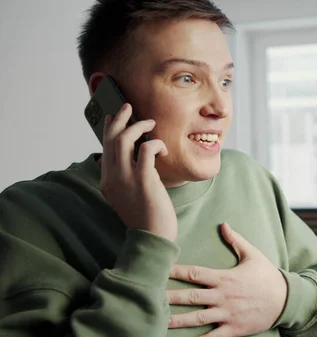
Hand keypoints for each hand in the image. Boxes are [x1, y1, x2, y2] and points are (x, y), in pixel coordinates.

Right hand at [100, 103, 176, 240]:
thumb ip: (126, 179)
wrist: (152, 237)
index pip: (105, 148)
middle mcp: (112, 177)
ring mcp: (125, 177)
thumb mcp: (128, 197)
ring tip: (151, 124)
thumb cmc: (147, 218)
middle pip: (111, 139)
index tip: (114, 117)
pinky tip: (164, 151)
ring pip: (125, 139)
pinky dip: (155, 144)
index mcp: (107, 181)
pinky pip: (146, 149)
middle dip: (120, 118)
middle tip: (129, 106)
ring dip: (139, 126)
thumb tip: (134, 161)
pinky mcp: (143, 179)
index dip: (109, 129)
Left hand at [167, 223, 287, 335]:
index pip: (195, 273)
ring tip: (160, 321)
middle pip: (191, 297)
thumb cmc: (267, 276)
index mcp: (225, 277)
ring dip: (178, 320)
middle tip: (150, 296)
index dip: (176, 271)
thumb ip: (236, 240)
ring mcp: (227, 314)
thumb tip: (223, 224)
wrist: (286, 300)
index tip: (160, 268)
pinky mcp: (234, 329)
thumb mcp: (253, 254)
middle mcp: (223, 296)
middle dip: (170, 297)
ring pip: (198, 318)